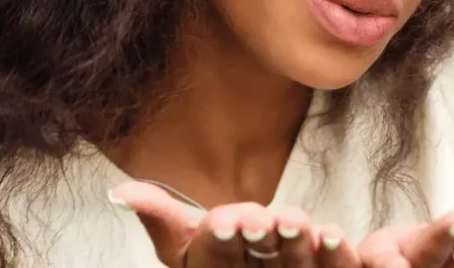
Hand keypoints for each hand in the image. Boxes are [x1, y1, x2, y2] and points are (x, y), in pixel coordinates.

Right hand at [110, 180, 362, 267]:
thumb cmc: (224, 262)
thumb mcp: (188, 244)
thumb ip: (162, 218)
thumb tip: (118, 193)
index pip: (212, 255)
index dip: (220, 237)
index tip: (226, 220)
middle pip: (254, 261)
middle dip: (258, 237)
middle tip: (262, 220)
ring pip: (295, 267)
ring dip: (297, 244)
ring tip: (297, 221)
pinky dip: (335, 255)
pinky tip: (333, 233)